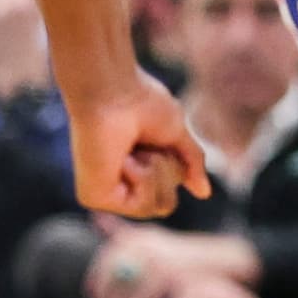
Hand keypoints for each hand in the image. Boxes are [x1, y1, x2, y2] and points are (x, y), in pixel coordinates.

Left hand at [65, 70, 210, 219]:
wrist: (114, 90)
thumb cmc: (140, 101)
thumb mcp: (176, 134)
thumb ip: (190, 162)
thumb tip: (204, 193)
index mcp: (134, 170)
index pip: (170, 191)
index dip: (175, 166)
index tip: (157, 140)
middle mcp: (117, 184)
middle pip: (166, 205)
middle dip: (169, 171)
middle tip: (147, 146)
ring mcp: (105, 192)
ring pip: (157, 207)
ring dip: (156, 172)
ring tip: (134, 150)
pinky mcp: (93, 197)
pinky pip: (140, 206)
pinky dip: (142, 178)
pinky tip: (124, 159)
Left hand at [86, 224, 189, 297]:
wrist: (209, 258)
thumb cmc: (171, 251)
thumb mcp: (145, 237)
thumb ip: (120, 231)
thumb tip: (94, 215)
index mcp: (137, 236)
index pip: (109, 257)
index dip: (97, 278)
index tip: (90, 295)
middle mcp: (146, 244)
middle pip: (116, 273)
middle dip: (105, 297)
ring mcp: (158, 257)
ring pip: (130, 288)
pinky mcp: (170, 273)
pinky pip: (146, 295)